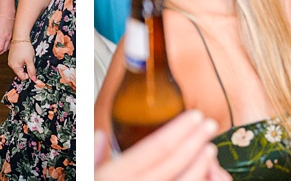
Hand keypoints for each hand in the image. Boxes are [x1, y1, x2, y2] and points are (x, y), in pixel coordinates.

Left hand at [0, 16, 13, 56]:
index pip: (0, 48)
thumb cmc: (0, 21)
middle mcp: (8, 38)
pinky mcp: (13, 35)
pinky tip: (4, 47)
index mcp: (3, 37)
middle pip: (4, 50)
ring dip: (3, 51)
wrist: (8, 15)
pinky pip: (10, 44)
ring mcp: (12, 37)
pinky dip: (7, 47)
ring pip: (8, 48)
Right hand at [7, 43, 35, 80]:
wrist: (20, 37)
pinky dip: (22, 61)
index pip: (23, 77)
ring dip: (25, 64)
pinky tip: (24, 55)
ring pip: (20, 67)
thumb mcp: (30, 60)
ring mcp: (11, 61)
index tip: (33, 69)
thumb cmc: (24, 47)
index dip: (30, 75)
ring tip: (26, 57)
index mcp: (15, 67)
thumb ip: (32, 71)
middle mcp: (11, 65)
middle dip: (27, 68)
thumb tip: (34, 79)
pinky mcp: (12, 57)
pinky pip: (18, 63)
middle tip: (30, 61)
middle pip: (21, 73)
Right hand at [96, 111, 228, 180]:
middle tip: (209, 125)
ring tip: (209, 150)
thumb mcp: (81, 178)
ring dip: (201, 165)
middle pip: (174, 163)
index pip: (155, 149)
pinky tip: (204, 177)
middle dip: (196, 141)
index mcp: (113, 179)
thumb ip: (90, 161)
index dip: (179, 130)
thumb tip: (101, 135)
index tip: (195, 116)